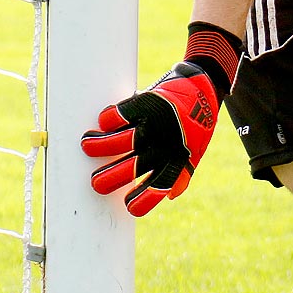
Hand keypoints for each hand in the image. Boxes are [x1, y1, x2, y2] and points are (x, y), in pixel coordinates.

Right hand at [81, 62, 218, 216]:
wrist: (205, 86)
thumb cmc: (196, 123)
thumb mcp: (195, 148)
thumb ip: (182, 171)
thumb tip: (171, 195)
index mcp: (179, 158)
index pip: (161, 185)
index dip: (143, 199)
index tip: (127, 206)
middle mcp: (167, 143)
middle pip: (135, 166)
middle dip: (111, 177)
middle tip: (96, 182)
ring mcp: (157, 122)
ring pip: (125, 140)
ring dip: (101, 145)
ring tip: (87, 145)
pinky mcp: (149, 102)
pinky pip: (123, 113)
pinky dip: (109, 119)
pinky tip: (102, 123)